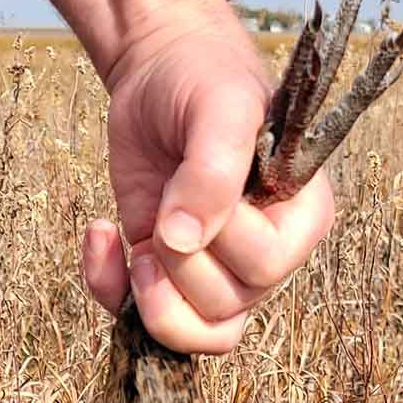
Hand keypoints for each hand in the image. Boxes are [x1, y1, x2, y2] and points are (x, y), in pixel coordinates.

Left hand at [83, 16, 335, 352]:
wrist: (160, 69)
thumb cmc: (204, 79)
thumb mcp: (218, 107)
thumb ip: (212, 170)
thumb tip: (182, 241)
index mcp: (300, 217)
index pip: (265, 267)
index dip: (220, 237)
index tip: (196, 183)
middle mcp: (266, 255)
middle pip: (225, 308)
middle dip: (178, 264)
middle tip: (163, 205)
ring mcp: (216, 270)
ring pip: (194, 333)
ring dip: (148, 295)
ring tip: (134, 241)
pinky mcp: (167, 272)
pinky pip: (145, 321)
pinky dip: (109, 291)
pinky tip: (102, 236)